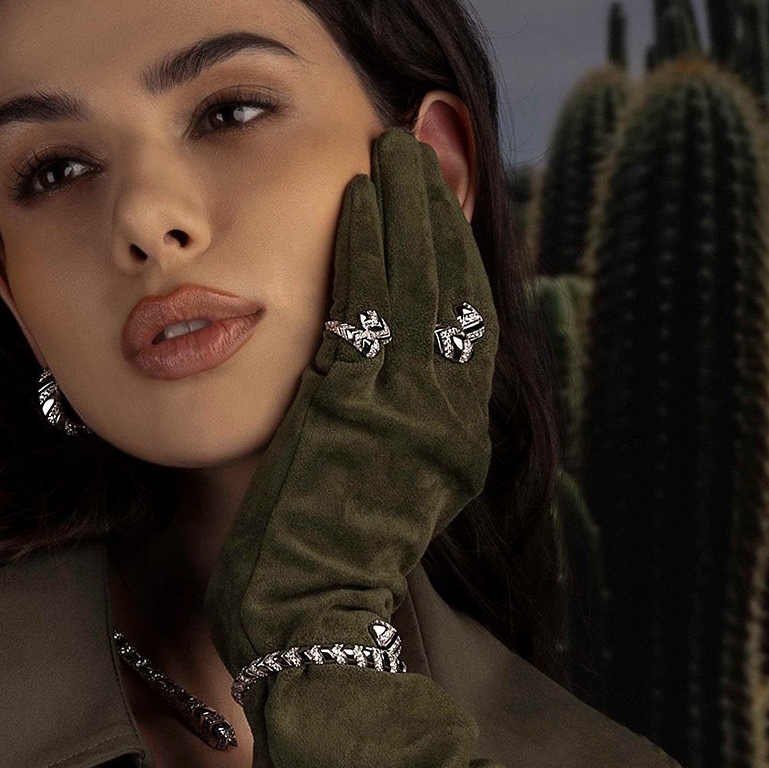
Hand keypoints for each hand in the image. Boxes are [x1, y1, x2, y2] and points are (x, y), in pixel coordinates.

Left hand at [203, 126, 497, 685]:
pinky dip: (366, 248)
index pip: (464, 322)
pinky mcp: (358, 409)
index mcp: (453, 442)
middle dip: (440, 208)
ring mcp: (406, 413)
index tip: (439, 194)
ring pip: (417, 284)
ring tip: (391, 146)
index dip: (455, 251)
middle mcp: (445, 421)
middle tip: (420, 140)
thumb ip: (366, 426)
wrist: (304, 627)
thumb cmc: (316, 573)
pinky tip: (356, 199)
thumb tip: (344, 366)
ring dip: (405, 208)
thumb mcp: (361, 492)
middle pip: (454, 288)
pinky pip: (368, 306)